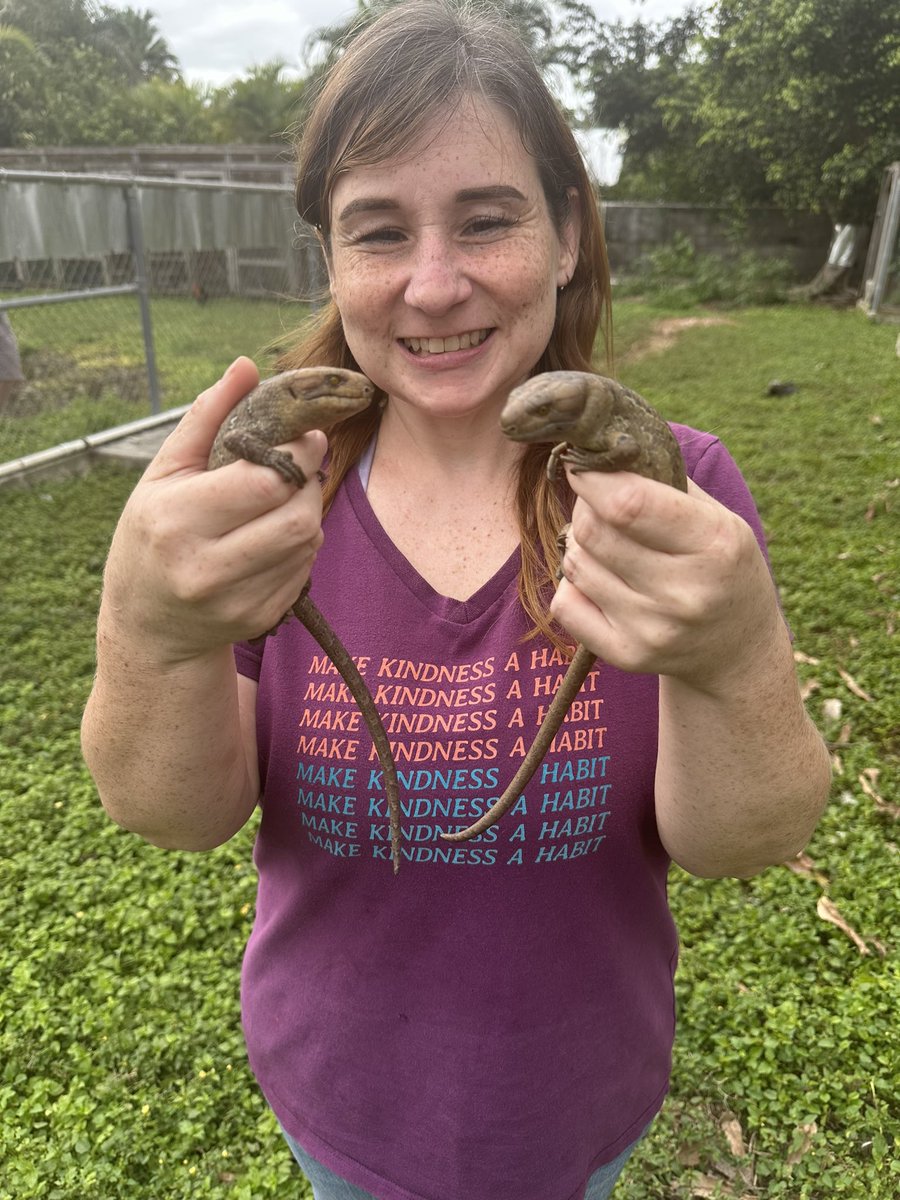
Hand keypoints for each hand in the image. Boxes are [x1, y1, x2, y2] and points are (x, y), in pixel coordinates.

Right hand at [100, 357, 326, 662]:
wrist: (150, 624)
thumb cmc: (153, 532)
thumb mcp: (164, 472)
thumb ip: (205, 416)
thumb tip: (246, 366)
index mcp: (178, 520)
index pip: (264, 482)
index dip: (299, 454)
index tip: (305, 436)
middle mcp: (206, 567)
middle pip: (296, 518)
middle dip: (310, 483)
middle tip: (301, 466)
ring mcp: (235, 600)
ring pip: (307, 544)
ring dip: (309, 512)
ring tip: (286, 499)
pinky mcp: (258, 619)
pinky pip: (304, 571)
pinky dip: (301, 546)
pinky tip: (276, 537)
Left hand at [550, 468, 782, 691]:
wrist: (737, 649)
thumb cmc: (722, 567)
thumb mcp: (718, 518)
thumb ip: (666, 483)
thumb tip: (599, 449)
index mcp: (714, 544)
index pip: (629, 503)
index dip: (593, 478)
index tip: (581, 464)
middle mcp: (685, 593)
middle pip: (593, 532)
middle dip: (586, 508)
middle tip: (599, 506)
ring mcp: (653, 630)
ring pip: (576, 564)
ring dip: (581, 546)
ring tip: (610, 548)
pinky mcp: (627, 656)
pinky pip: (564, 604)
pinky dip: (573, 585)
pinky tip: (602, 583)